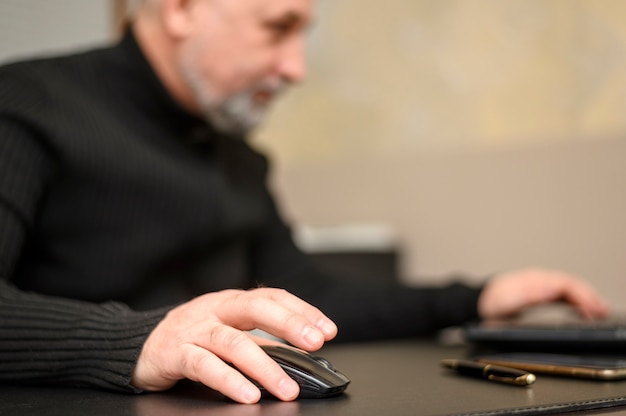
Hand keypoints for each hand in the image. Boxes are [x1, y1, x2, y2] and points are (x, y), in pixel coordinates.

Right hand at [131, 288, 336, 403]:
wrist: (138, 344)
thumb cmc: (190, 337)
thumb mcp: (227, 332)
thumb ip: (259, 341)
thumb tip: (299, 355)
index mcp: (231, 302)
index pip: (272, 297)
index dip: (302, 311)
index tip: (328, 330)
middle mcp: (214, 309)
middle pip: (256, 308)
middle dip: (289, 324)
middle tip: (315, 343)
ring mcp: (194, 329)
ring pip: (233, 342)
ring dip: (264, 366)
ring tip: (286, 388)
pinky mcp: (174, 352)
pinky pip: (204, 365)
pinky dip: (229, 380)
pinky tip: (248, 395)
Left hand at [478, 268, 608, 319]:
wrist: (477, 301)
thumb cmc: (491, 301)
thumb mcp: (507, 300)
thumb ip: (530, 295)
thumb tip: (553, 290)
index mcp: (534, 280)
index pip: (565, 284)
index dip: (582, 295)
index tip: (593, 308)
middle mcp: (539, 280)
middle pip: (571, 284)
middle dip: (589, 297)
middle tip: (603, 311)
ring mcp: (540, 286)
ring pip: (569, 288)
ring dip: (585, 298)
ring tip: (599, 311)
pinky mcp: (539, 293)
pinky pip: (562, 293)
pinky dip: (576, 300)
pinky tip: (583, 309)